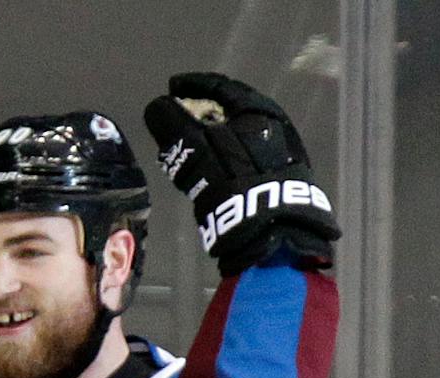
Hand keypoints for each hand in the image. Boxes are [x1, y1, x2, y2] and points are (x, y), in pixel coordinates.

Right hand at [144, 72, 338, 273]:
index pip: (220, 86)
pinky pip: (248, 155)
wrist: (271, 230)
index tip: (172, 88)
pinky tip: (215, 169)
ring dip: (215, 136)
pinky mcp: (282, 179)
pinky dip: (228, 154)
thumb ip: (172, 124)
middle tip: (180, 118)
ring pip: (241, 134)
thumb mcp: (195, 149)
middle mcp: (276, 124)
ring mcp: (283, 152)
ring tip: (192, 146)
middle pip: (233, 110)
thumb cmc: (231, 180)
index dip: (192, 85)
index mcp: (258, 108)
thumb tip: (157, 106)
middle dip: (203, 112)